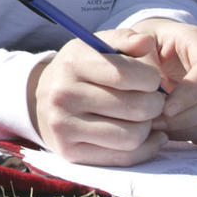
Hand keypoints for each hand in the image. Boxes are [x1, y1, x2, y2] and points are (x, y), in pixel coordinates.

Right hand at [28, 30, 168, 165]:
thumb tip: (147, 42)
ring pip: (132, 136)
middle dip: (155, 104)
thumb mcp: (96, 47)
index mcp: (73, 63)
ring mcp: (65, 126)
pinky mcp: (71, 152)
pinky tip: (149, 136)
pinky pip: (123, 157)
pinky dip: (145, 148)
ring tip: (144, 117)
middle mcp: (64, 95)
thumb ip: (124, 40)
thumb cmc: (80, 71)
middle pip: (135, 107)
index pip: (125, 74)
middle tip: (153, 100)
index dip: (151, 78)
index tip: (151, 79)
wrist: (41, 100)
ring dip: (148, 127)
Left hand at [131, 18, 196, 147]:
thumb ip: (136, 53)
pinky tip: (191, 140)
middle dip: (186, 120)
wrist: (156, 49)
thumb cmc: (143, 47)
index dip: (191, 95)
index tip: (165, 110)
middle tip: (156, 125)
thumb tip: (148, 72)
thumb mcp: (133, 42)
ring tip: (165, 132)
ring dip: (195, 133)